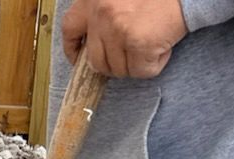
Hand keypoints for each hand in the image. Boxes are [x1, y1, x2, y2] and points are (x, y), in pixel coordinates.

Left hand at [62, 0, 186, 77]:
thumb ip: (103, 12)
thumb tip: (95, 44)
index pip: (70, 29)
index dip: (73, 49)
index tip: (79, 58)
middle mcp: (101, 13)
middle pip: (96, 61)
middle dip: (112, 65)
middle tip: (130, 54)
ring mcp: (118, 30)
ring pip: (119, 69)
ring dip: (136, 63)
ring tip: (151, 40)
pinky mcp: (138, 43)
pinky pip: (141, 71)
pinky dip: (155, 64)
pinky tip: (163, 44)